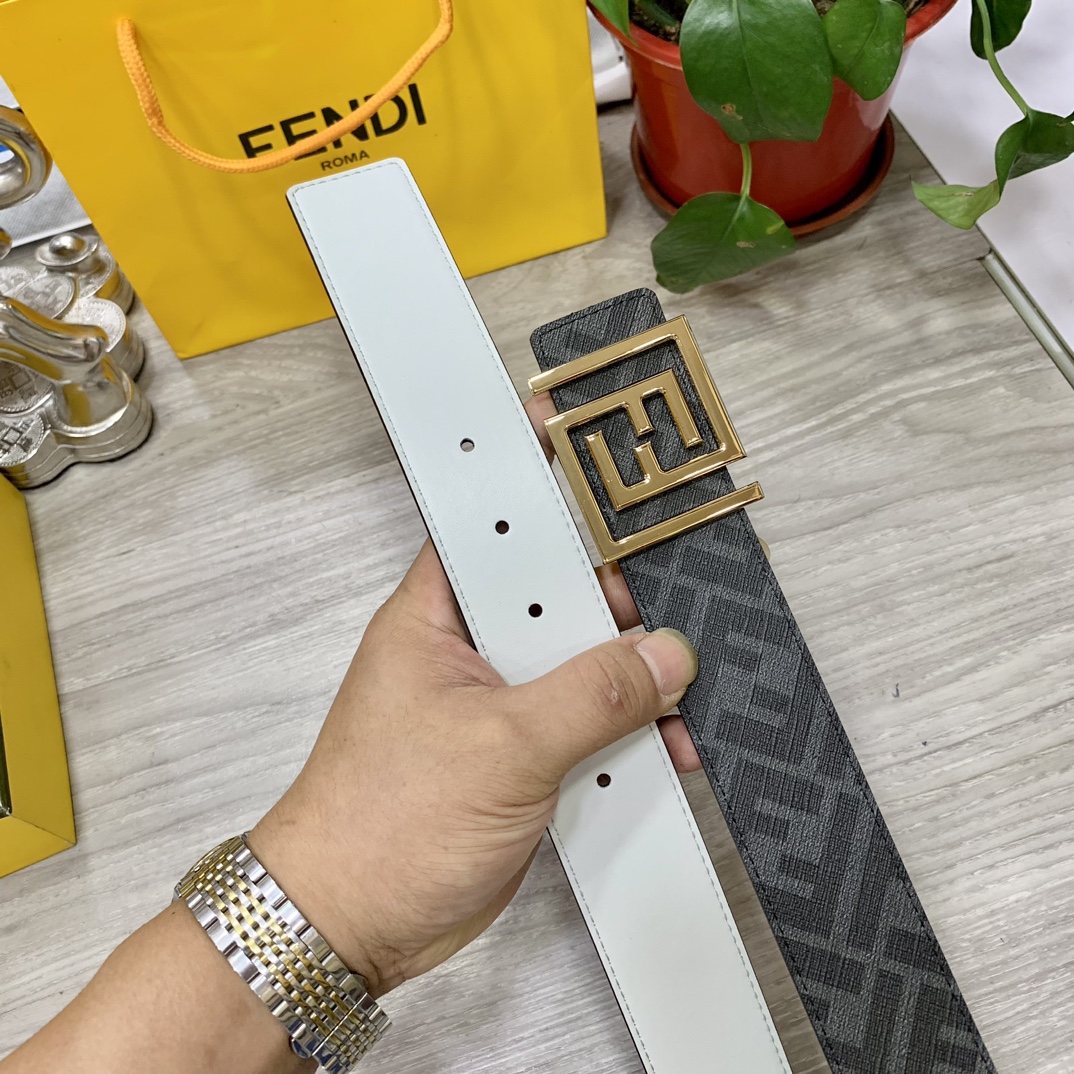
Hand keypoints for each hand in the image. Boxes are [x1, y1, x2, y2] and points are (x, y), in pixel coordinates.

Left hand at [249, 399, 702, 997]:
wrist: (355, 924)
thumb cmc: (383, 824)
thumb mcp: (500, 748)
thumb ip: (588, 696)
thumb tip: (663, 656)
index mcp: (439, 614)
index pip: (492, 519)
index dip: (535, 473)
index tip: (576, 428)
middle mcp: (471, 648)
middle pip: (558, 590)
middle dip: (615, 596)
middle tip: (669, 594)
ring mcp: (500, 702)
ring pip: (581, 659)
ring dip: (631, 675)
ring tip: (677, 691)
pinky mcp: (523, 753)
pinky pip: (588, 720)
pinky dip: (628, 729)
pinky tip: (665, 745)